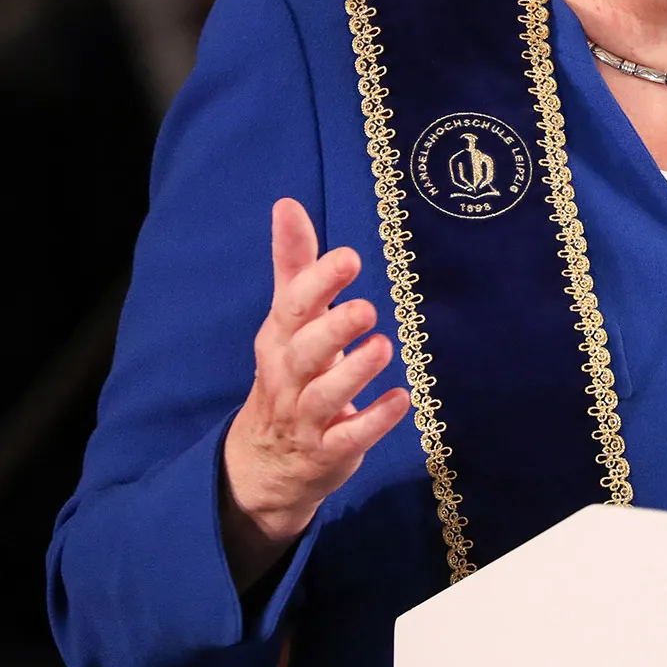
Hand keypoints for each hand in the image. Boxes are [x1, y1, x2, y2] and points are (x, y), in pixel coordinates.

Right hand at [220, 199, 410, 587]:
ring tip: (384, 347)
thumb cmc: (288, 374)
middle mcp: (289, 377)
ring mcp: (306, 417)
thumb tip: (287, 204)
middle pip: (304, 352)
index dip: (319, 282)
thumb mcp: (288, 321)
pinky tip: (402, 400)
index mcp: (281, 339)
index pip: (293, 307)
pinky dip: (373, 421)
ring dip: (354, 373)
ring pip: (325, 396)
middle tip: (367, 308)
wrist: (264, 463)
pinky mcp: (328, 451)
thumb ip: (294, 265)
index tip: (349, 256)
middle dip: (333, 329)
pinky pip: (349, 438)